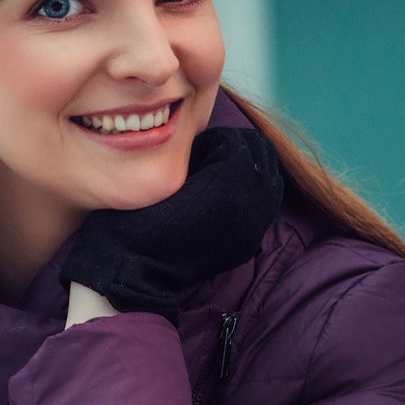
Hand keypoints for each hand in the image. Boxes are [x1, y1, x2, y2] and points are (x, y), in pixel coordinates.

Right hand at [61, 126, 282, 319]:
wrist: (134, 265)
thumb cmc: (138, 213)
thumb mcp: (169, 170)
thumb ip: (199, 152)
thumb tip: (215, 144)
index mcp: (231, 180)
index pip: (238, 139)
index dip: (214, 140)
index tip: (193, 152)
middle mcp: (252, 203)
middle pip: (262, 154)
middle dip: (238, 151)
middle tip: (208, 160)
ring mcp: (254, 226)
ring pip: (270, 179)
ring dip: (248, 171)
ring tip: (216, 178)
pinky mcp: (247, 243)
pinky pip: (263, 206)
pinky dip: (247, 196)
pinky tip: (219, 202)